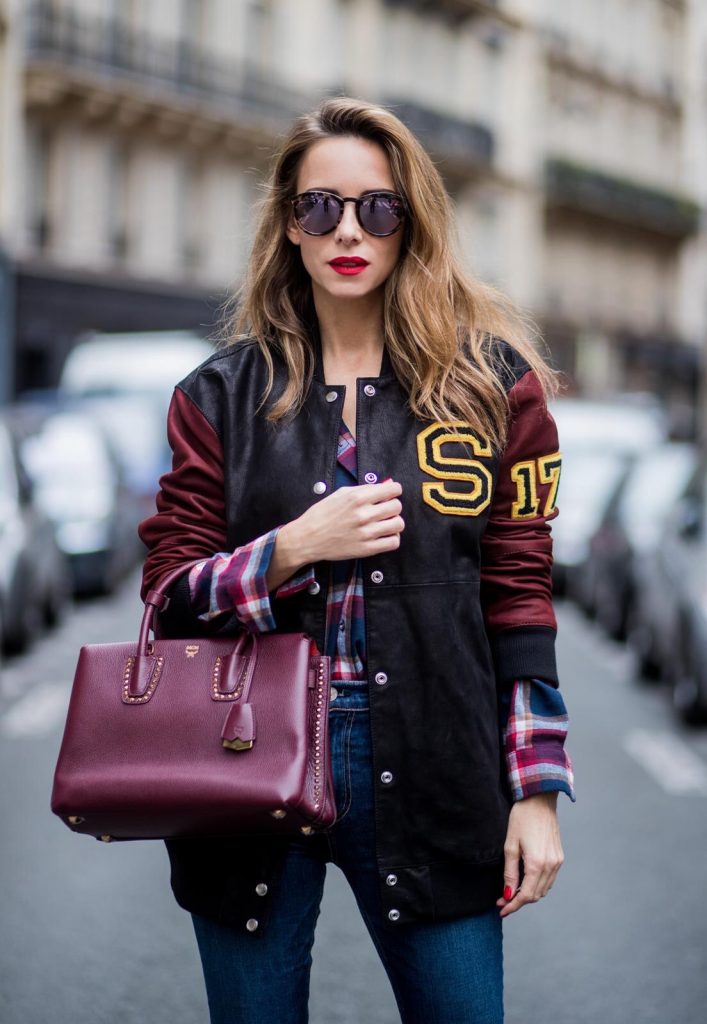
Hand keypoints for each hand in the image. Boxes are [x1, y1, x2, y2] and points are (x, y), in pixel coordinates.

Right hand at [289, 479, 404, 563]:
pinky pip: (393, 543)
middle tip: (385, 509)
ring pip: (398, 524)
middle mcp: (364, 514)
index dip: (394, 490)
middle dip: (393, 506)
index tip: (391, 493)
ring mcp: (366, 533)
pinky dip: (392, 538)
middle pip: (397, 506)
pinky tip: (384, 536)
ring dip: (394, 522)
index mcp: (358, 498)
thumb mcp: (340, 494)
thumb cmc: (321, 514)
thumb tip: (383, 486)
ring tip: (386, 523)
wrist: (307, 538)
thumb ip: (363, 489)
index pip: (392, 490)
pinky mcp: (367, 549)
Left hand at [496, 792, 563, 917]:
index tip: (501, 909)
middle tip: (502, 900)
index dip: (513, 905)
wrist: (539, 800)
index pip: (525, 895)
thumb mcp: (510, 845)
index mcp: (537, 864)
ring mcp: (557, 862)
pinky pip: (549, 879)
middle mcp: (550, 866)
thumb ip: (510, 873)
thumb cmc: (521, 818)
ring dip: (528, 894)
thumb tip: (508, 894)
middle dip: (518, 901)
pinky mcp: (559, 857)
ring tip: (512, 892)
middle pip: (535, 895)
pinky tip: (526, 881)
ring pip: (543, 889)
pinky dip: (538, 885)